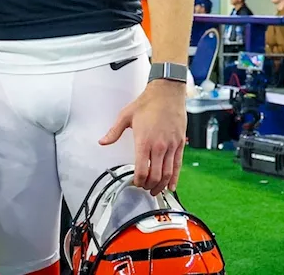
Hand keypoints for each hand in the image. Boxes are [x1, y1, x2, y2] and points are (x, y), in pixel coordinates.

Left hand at [99, 79, 187, 195]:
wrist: (167, 92)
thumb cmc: (148, 103)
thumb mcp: (125, 116)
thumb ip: (114, 132)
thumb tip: (103, 142)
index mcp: (144, 141)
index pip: (141, 170)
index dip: (138, 181)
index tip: (135, 183)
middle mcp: (159, 146)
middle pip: (155, 176)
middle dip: (148, 186)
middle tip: (144, 188)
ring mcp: (171, 146)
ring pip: (167, 173)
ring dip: (161, 185)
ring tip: (155, 190)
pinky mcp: (180, 144)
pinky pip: (178, 165)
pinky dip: (175, 178)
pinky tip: (171, 186)